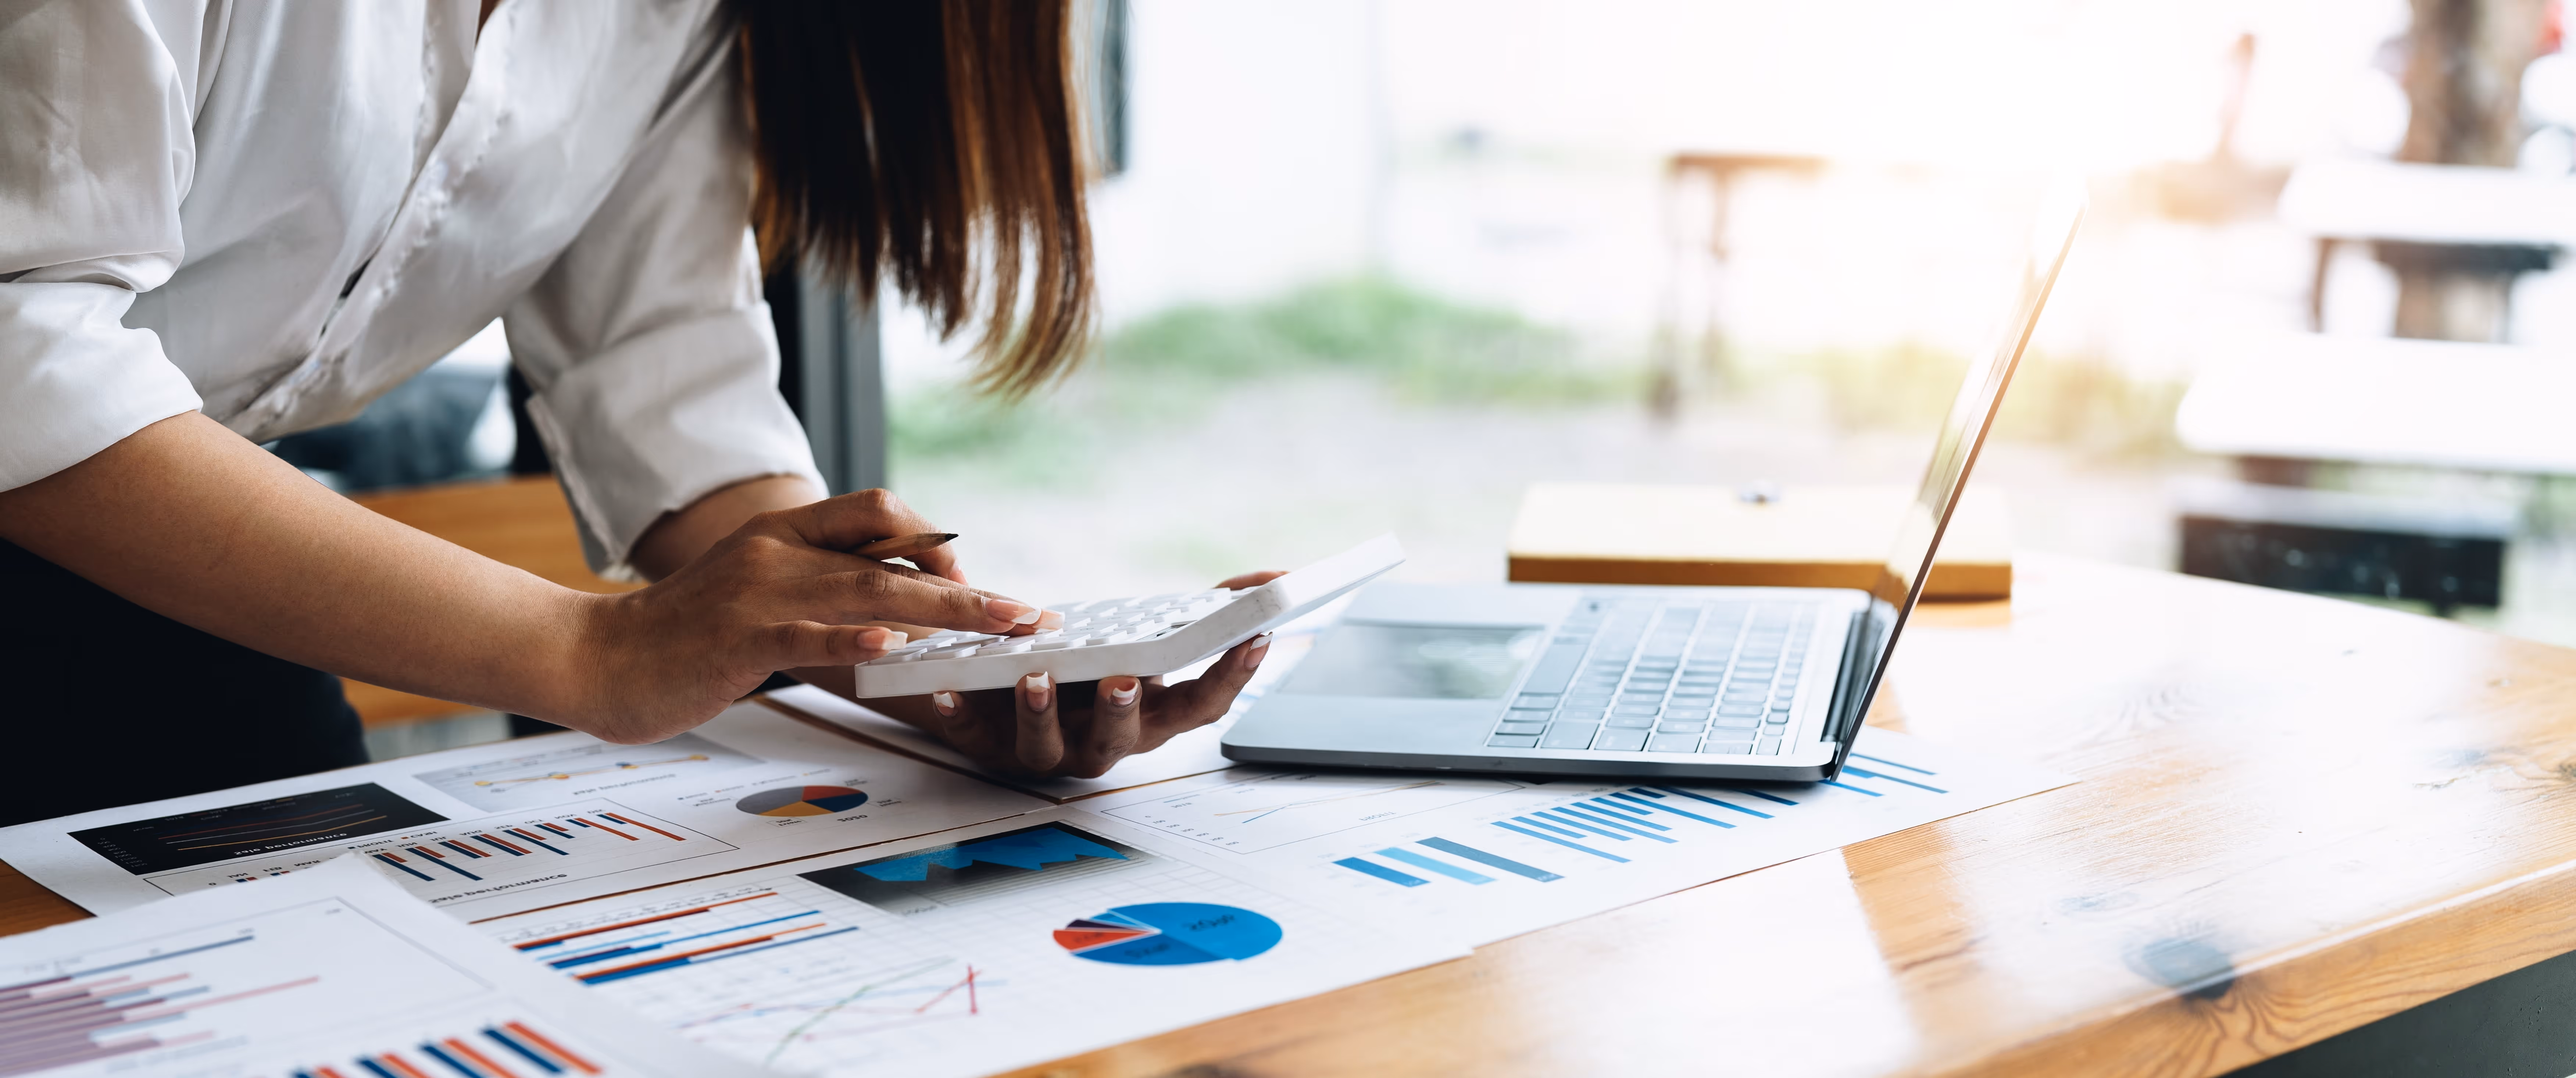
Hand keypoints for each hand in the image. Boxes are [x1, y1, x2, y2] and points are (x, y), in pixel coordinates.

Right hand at [572, 489, 1056, 742]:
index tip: (974, 580)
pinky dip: (854, 641)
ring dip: (943, 612)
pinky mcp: (738, 640)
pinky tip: (894, 649)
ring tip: (998, 626)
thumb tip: (893, 606)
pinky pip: (807, 635)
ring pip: (867, 593)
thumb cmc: (685, 634)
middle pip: (893, 558)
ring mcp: (758, 595)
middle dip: (968, 588)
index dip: (935, 541)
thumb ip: (819, 586)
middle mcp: (778, 552)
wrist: (597, 659)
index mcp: (784, 533)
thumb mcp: (758, 592)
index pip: (878, 512)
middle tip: (1027, 614)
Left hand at [886, 571, 1287, 777]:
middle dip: (1122, 711)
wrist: (1011, 692)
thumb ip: (1209, 609)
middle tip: (1123, 679)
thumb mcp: (1148, 638)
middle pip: (1122, 737)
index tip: (1255, 639)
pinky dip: (959, 713)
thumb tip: (1277, 580)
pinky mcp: (986, 744)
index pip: (1202, 706)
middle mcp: (1102, 742)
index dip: (1232, 678)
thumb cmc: (1093, 663)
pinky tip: (947, 691)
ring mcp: (1044, 749)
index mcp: (1149, 717)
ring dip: (1042, 714)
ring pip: (1046, 746)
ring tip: (1035, 679)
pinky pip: (969, 736)